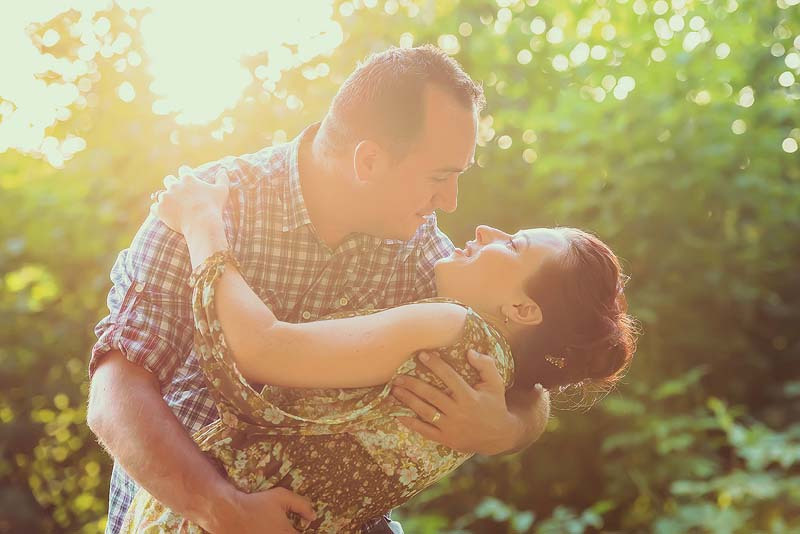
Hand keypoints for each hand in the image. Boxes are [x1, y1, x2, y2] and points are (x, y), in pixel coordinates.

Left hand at [150, 166, 228, 234]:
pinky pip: (155, 208)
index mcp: (187, 179)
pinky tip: (165, 214)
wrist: (202, 224)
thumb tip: (223, 170)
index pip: (183, 170)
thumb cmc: (213, 207)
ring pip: (161, 195)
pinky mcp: (159, 209)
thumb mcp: (222, 191)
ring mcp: (165, 197)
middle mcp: (174, 185)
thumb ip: (222, 179)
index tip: (188, 182)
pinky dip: (159, 210)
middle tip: (179, 194)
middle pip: (168, 180)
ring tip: (174, 208)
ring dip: (166, 199)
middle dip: (172, 185)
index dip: (186, 175)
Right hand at [206, 486, 315, 533]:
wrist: (229, 513)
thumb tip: (313, 517)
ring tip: (273, 527)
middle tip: (286, 527)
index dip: (302, 531)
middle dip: (290, 532)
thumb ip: (301, 505)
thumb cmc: (256, 503)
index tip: (299, 527)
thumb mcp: (281, 497)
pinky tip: (264, 529)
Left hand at [392, 349, 520, 454]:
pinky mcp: (446, 439)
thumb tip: (469, 351)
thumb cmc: (495, 405)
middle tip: (397, 376)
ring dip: (408, 400)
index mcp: (469, 397)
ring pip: (425, 412)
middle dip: (412, 384)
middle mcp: (458, 412)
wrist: (500, 436)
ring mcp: (451, 427)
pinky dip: (411, 423)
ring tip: (394, 391)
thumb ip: (485, 365)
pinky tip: (399, 415)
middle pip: (431, 395)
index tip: (421, 354)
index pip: (449, 377)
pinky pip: (425, 431)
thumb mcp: (496, 384)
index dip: (435, 364)